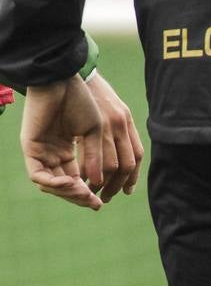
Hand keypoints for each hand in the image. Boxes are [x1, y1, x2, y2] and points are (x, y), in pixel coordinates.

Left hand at [20, 75, 104, 208]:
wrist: (62, 81)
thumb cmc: (81, 102)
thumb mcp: (96, 134)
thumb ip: (97, 158)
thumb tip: (98, 184)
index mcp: (68, 152)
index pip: (78, 180)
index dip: (89, 193)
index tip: (103, 201)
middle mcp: (53, 155)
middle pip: (65, 186)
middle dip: (80, 198)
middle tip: (95, 203)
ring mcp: (41, 152)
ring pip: (51, 185)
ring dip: (69, 193)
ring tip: (85, 193)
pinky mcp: (31, 149)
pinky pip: (38, 175)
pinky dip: (54, 183)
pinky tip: (71, 182)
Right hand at [84, 74, 143, 202]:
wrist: (73, 72)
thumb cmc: (90, 92)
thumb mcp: (110, 110)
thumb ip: (117, 130)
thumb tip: (117, 156)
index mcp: (127, 122)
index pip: (136, 156)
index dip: (132, 177)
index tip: (126, 190)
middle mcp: (122, 125)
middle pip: (127, 165)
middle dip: (118, 184)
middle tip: (106, 196)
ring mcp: (110, 124)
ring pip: (115, 163)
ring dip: (105, 180)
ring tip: (95, 190)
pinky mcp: (96, 123)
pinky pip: (98, 154)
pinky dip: (93, 169)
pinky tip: (85, 177)